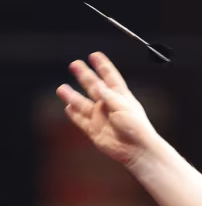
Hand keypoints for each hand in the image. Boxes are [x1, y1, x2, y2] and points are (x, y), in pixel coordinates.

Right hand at [56, 52, 158, 166]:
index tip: (95, 55)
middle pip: (93, 86)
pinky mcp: (95, 130)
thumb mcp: (123, 106)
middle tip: (74, 64)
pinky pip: (81, 120)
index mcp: (121, 97)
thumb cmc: (137, 128)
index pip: (110, 77)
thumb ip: (108, 95)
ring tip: (61, 88)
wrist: (137, 150)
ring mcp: (101, 117)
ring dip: (72, 96)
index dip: (103, 66)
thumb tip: (97, 84)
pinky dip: (74, 114)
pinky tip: (67, 107)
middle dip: (84, 75)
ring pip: (83, 104)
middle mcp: (110, 105)